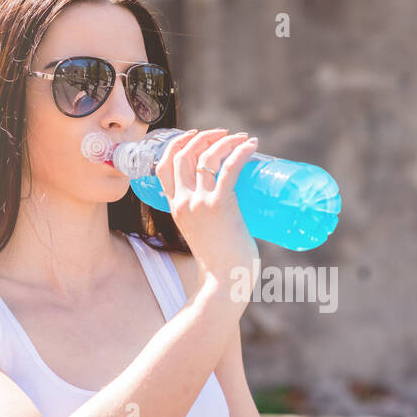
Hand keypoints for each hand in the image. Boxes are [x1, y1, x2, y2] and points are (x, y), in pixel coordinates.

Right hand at [154, 129, 260, 305]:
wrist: (225, 282)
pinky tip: (252, 145)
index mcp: (175, 206)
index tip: (195, 135)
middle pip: (184, 154)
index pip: (164, 165)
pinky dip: (241, 152)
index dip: (177, 143)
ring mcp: (200, 202)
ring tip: (243, 138)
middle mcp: (183, 201)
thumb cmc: (221, 262)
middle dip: (204, 137)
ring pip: (207, 157)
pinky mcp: (220, 205)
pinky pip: (229, 168)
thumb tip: (229, 204)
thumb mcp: (202, 232)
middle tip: (225, 134)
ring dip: (225, 141)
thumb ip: (206, 217)